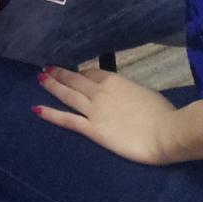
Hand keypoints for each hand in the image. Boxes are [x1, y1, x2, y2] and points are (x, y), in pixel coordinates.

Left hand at [33, 66, 179, 164]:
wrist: (166, 133)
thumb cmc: (163, 114)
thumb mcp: (145, 94)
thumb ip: (129, 93)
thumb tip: (124, 97)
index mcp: (115, 81)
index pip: (92, 73)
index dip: (81, 72)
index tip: (75, 72)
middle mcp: (100, 92)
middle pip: (75, 79)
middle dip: (60, 73)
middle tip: (47, 68)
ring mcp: (94, 110)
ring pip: (67, 94)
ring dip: (52, 85)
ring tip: (40, 78)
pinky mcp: (92, 129)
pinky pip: (67, 119)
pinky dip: (50, 113)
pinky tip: (36, 109)